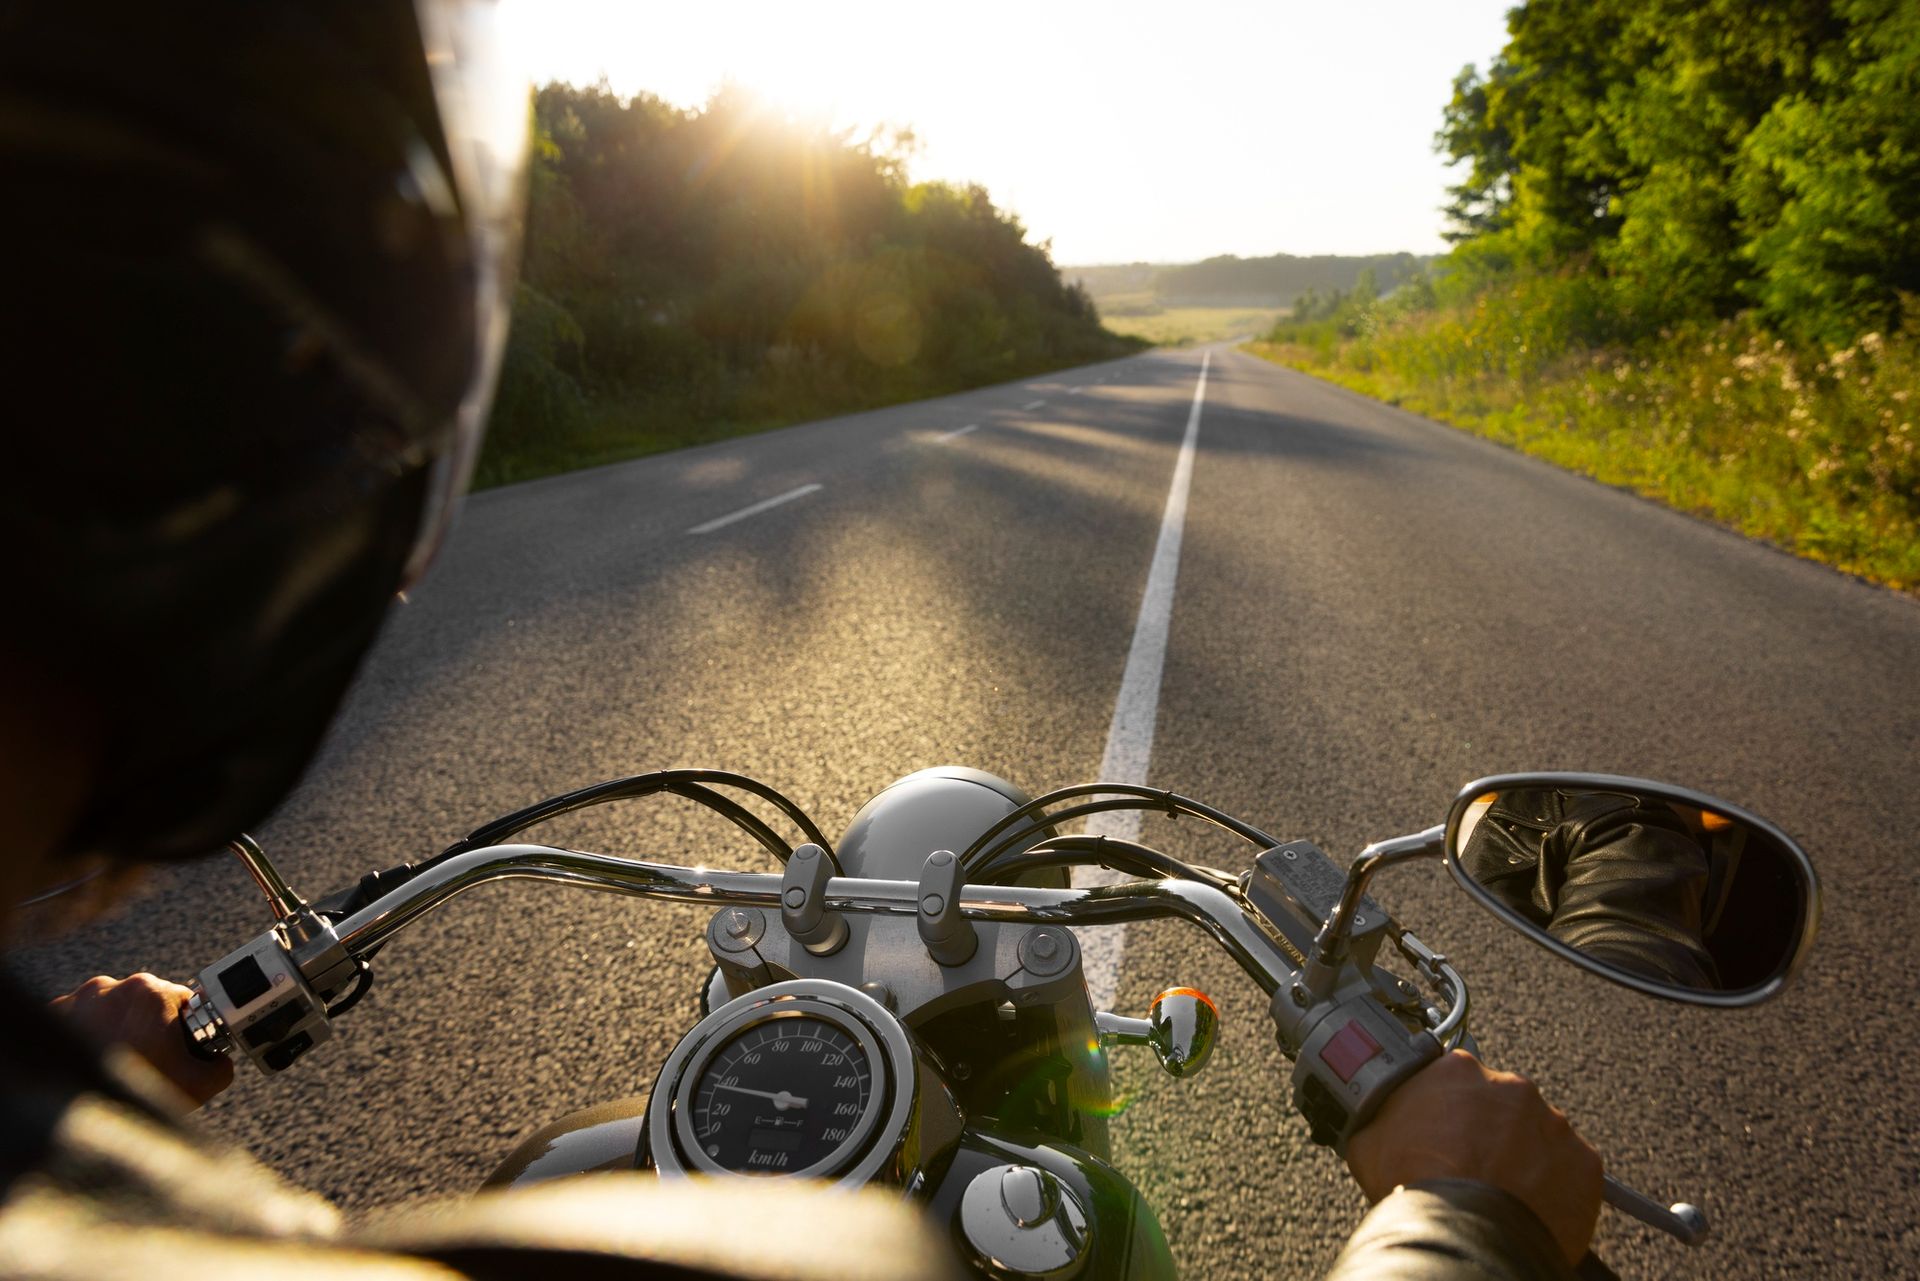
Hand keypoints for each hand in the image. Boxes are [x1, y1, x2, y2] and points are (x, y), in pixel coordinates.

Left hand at [50, 973, 233, 1108]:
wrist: (67, 1122)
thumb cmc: (130, 1097)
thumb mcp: (198, 1086)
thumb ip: (221, 1066)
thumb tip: (218, 1062)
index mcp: (151, 992)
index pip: (183, 1001)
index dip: (184, 1029)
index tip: (176, 1050)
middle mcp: (109, 987)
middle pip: (142, 1005)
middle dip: (147, 1029)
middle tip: (146, 1063)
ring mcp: (74, 1000)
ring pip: (107, 1012)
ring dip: (114, 1032)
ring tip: (115, 1066)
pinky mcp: (48, 1016)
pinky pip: (76, 1021)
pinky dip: (84, 1039)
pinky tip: (91, 1065)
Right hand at [1345, 1049, 1601, 1265]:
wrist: (1465, 1236)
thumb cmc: (1416, 1187)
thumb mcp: (1369, 1140)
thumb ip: (1384, 1115)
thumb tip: (1376, 1119)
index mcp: (1459, 1071)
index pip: (1456, 1078)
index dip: (1448, 1108)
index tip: (1444, 1130)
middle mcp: (1512, 1087)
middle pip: (1503, 1105)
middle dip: (1490, 1132)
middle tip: (1471, 1165)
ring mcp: (1553, 1124)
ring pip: (1539, 1136)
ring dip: (1524, 1157)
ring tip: (1501, 1191)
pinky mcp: (1584, 1162)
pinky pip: (1571, 1171)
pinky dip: (1555, 1187)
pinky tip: (1529, 1206)